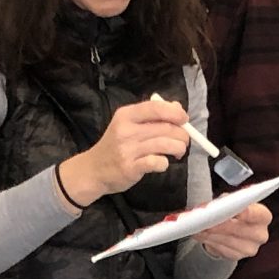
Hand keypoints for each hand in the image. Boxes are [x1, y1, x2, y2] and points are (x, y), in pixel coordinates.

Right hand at [63, 98, 192, 204]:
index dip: (175, 113)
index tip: (185, 120)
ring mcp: (127, 149)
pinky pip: (157, 162)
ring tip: (178, 152)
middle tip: (184, 141)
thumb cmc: (115, 146)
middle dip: (182, 134)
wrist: (93, 170)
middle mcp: (126, 130)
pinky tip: (161, 163)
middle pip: (165, 127)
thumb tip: (178, 108)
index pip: (156, 108)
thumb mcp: (128, 124)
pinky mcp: (130, 168)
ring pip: (165, 144)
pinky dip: (164, 163)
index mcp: (126, 115)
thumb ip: (152, 116)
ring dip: (178, 148)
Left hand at [193, 200, 270, 261]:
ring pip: (227, 240)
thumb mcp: (233, 200)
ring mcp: (250, 248)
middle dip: (221, 224)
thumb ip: (229, 200)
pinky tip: (200, 234)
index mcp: (263, 217)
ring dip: (211, 233)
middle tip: (206, 220)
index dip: (244, 213)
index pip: (255, 214)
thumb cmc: (235, 211)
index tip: (232, 211)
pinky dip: (208, 240)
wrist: (234, 229)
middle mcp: (260, 234)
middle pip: (239, 229)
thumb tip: (219, 202)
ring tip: (199, 226)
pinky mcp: (237, 256)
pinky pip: (221, 249)